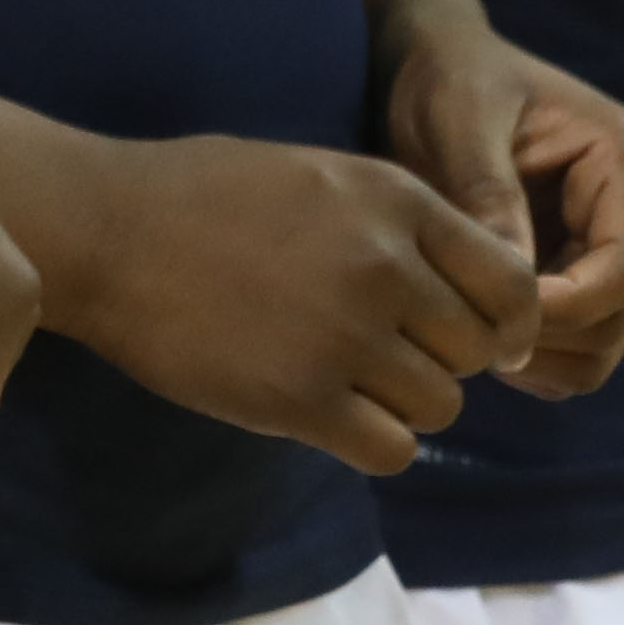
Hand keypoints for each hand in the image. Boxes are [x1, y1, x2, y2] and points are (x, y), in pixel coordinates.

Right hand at [28, 131, 532, 471]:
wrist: (111, 231)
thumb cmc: (209, 194)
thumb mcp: (326, 175)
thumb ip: (402, 224)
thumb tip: (473, 286)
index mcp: (398, 202)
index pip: (512, 284)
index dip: (509, 322)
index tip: (486, 340)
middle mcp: (385, 267)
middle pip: (476, 351)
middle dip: (444, 360)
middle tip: (391, 355)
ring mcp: (344, 337)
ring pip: (441, 405)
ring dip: (406, 403)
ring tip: (353, 382)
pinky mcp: (299, 399)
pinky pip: (391, 449)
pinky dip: (374, 442)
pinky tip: (334, 417)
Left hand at [367, 0, 623, 396]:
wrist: (444, 67)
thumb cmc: (451, 79)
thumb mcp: (460, 122)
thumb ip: (490, 199)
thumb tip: (515, 293)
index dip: (563, 308)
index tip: (487, 315)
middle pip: (619, 317)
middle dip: (543, 333)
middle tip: (462, 319)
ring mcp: (623, 246)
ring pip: (601, 346)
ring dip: (536, 352)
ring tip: (465, 315)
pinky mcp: (593, 275)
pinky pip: (578, 349)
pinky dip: (531, 355)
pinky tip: (478, 319)